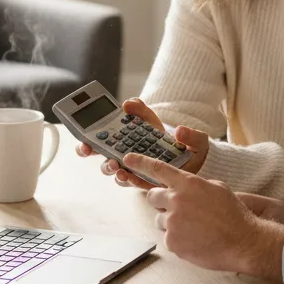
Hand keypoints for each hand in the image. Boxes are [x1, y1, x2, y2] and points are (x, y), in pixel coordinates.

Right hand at [76, 98, 209, 190]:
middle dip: (89, 149)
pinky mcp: (143, 180)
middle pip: (100, 150)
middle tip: (87, 148)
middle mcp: (128, 150)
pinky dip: (125, 178)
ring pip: (112, 167)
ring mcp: (135, 166)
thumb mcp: (163, 115)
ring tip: (114, 164)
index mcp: (130, 133)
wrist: (202, 164)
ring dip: (108, 165)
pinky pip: (129, 181)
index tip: (82, 128)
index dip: (89, 130)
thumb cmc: (185, 141)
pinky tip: (126, 174)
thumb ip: (148, 111)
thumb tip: (130, 103)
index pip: (104, 130)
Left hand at [121, 153, 283, 283]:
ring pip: (160, 219)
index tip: (127, 159)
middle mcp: (176, 200)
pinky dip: (178, 239)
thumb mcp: (217, 188)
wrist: (243, 241)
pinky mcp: (172, 242)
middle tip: (178, 209)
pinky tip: (195, 240)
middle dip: (161, 201)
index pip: (158, 169)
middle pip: (152, 196)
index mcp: (188, 183)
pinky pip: (167, 237)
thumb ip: (195, 185)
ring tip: (194, 228)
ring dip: (171, 222)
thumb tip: (184, 189)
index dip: (140, 162)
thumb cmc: (234, 214)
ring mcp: (172, 222)